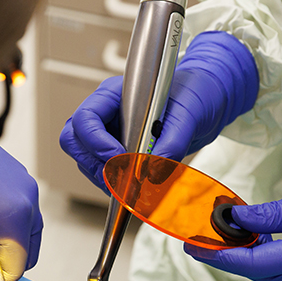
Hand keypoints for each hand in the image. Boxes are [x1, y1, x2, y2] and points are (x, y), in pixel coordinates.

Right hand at [59, 31, 257, 192]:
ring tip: (128, 186)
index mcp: (114, 94)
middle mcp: (105, 113)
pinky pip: (101, 170)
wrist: (206, 102)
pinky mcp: (117, 151)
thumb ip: (172, 141)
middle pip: (74, 140)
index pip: (86, 118)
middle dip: (92, 163)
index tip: (117, 157)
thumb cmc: (194, 94)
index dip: (96, 141)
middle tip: (117, 178)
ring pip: (85, 159)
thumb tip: (153, 171)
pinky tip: (131, 187)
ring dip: (102, 176)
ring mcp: (108, 133)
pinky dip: (112, 182)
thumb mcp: (189, 114)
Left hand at [186, 184, 281, 280]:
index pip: (250, 262)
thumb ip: (275, 216)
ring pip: (271, 276)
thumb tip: (236, 218)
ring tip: (234, 232)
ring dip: (251, 256)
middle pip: (257, 272)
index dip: (217, 254)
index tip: (190, 244)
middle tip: (205, 232)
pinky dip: (272, 262)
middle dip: (229, 253)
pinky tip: (264, 242)